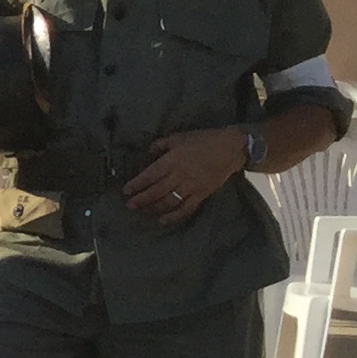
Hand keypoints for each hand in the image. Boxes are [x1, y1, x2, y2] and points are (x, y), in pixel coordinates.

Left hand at [123, 126, 249, 224]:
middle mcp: (180, 175)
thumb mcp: (178, 137)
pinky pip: (186, 209)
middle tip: (129, 205)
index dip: (136, 185)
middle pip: (156, 191)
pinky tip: (163, 220)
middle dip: (140, 200)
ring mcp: (191, 186)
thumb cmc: (202, 140)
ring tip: (142, 212)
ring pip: (168, 202)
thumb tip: (146, 155)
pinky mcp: (202, 194)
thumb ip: (160, 146)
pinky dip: (173, 216)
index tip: (126, 190)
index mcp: (172, 160)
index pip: (149, 176)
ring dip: (153, 209)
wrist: (230, 148)